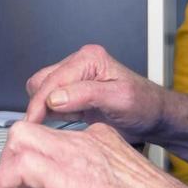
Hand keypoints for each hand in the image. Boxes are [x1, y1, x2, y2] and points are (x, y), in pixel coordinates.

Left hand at [0, 121, 187, 187]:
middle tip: (13, 185)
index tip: (31, 179)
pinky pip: (19, 164)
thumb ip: (104, 181)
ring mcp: (74, 154)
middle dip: (14, 156)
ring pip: (20, 137)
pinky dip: (6, 180)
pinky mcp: (64, 174)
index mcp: (104, 141)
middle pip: (33, 130)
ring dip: (6, 166)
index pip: (56, 135)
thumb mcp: (127, 186)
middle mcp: (87, 141)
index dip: (37, 154)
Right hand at [24, 44, 165, 140]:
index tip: (33, 122)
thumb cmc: (144, 105)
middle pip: (41, 82)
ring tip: (52, 127)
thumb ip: (86, 95)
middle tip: (39, 129)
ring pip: (41, 91)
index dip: (40, 102)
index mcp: (89, 58)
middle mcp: (79, 64)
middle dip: (38, 105)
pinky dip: (49, 114)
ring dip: (43, 110)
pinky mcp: (73, 94)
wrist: (154, 116)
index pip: (53, 79)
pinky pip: (50, 102)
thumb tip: (55, 97)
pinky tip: (60, 125)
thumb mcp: (119, 99)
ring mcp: (75, 78)